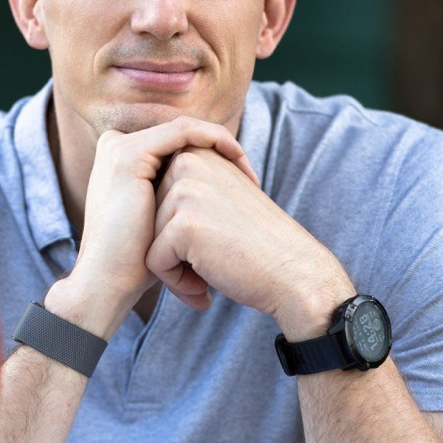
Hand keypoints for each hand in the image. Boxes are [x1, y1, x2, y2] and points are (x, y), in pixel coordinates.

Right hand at [55, 118, 257, 334]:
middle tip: (252, 176)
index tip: (243, 182)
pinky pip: (184, 132)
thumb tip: (221, 200)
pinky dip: (214, 141)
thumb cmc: (138, 264)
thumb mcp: (163, 225)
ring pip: (187, 129)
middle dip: (221, 151)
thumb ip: (179, 203)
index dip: (213, 157)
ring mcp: (121, 147)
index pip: (178, 145)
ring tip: (249, 171)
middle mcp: (117, 147)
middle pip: (183, 136)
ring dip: (222, 144)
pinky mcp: (130, 153)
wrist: (109, 282)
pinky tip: (237, 160)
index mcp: (124, 160)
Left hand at [147, 147, 353, 335]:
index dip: (178, 232)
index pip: (156, 198)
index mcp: (198, 153)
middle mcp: (189, 163)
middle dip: (174, 251)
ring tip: (209, 278)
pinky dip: (176, 283)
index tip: (214, 242)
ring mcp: (185, 191)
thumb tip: (147, 200)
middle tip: (209, 267)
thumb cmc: (258, 244)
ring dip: (176, 269)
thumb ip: (190, 188)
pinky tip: (205, 289)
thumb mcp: (223, 198)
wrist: (294, 273)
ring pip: (149, 240)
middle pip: (150, 218)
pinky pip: (154, 262)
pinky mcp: (183, 224)